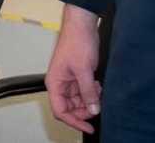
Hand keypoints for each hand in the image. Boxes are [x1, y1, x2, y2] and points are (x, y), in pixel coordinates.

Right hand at [46, 5, 101, 133]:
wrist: (82, 25)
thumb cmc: (77, 43)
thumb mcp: (84, 70)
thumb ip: (88, 92)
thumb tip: (93, 109)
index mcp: (55, 83)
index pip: (60, 110)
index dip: (74, 121)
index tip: (88, 128)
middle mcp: (60, 83)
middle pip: (69, 107)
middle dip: (84, 110)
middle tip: (98, 108)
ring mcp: (68, 80)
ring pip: (78, 100)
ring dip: (90, 100)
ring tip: (99, 92)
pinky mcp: (77, 75)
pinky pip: (84, 91)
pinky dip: (92, 92)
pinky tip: (98, 86)